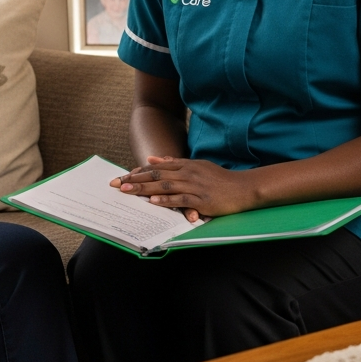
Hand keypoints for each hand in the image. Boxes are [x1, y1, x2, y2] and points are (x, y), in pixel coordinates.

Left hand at [110, 155, 257, 220]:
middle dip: (134, 180)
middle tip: (116, 184)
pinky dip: (166, 200)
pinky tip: (153, 202)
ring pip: (165, 186)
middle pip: (156, 176)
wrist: (244, 187)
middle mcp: (188, 174)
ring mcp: (195, 187)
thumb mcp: (197, 165)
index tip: (121, 177)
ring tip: (127, 191)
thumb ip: (174, 162)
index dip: (137, 173)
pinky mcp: (202, 200)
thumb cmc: (220, 178)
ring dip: (144, 189)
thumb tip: (153, 159)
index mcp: (186, 165)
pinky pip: (181, 199)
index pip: (156, 168)